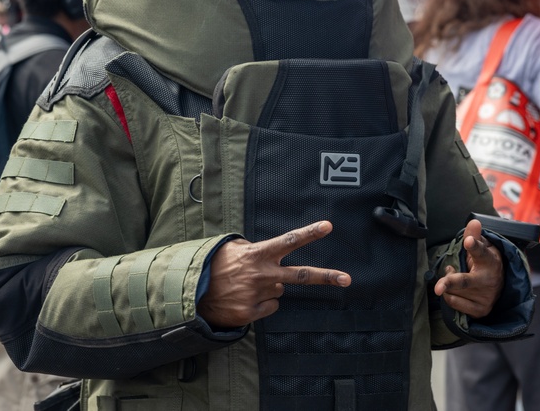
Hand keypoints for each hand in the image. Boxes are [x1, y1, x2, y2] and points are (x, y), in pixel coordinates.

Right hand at [197, 221, 350, 328]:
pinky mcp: (251, 313)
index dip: (309, 233)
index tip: (328, 227)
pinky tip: (244, 298)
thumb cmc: (214, 266)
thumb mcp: (232, 248)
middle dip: (326, 277)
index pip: (289, 241)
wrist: (192, 293)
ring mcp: (258, 295)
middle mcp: (262, 274)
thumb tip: (272, 252)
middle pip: (301, 275)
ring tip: (247, 284)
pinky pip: (269, 307)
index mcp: (258, 255)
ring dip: (269, 287)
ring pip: (280, 291)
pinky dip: (261, 303)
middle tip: (347, 279)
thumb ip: (254, 248)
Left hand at [434, 219, 503, 318]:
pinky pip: (453, 302)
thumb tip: (474, 222)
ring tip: (455, 274)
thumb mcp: (483, 248)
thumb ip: (474, 236)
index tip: (468, 241)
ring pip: (453, 290)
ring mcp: (485, 298)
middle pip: (464, 281)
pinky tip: (456, 289)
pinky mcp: (480, 311)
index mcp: (490, 261)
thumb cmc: (485, 263)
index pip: (481, 252)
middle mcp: (489, 281)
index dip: (474, 246)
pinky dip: (449, 294)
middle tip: (438, 287)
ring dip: (447, 282)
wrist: (501, 288)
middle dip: (450, 283)